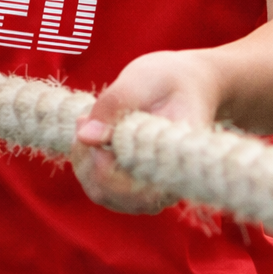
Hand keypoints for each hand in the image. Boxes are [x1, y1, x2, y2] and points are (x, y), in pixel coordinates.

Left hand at [72, 49, 221, 213]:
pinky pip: (99, 187)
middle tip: (85, 117)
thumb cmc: (171, 79)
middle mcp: (166, 187)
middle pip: (110, 195)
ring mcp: (148, 191)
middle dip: (86, 157)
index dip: (103, 167)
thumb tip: (85, 137)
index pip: (135, 191)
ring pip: (100, 192)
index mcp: (177, 163)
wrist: (189, 85)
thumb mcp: (143, 80)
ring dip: (83, 158)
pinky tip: (93, 133)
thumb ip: (115, 104)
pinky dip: (86, 161)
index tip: (92, 126)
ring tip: (89, 120)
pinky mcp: (133, 187)